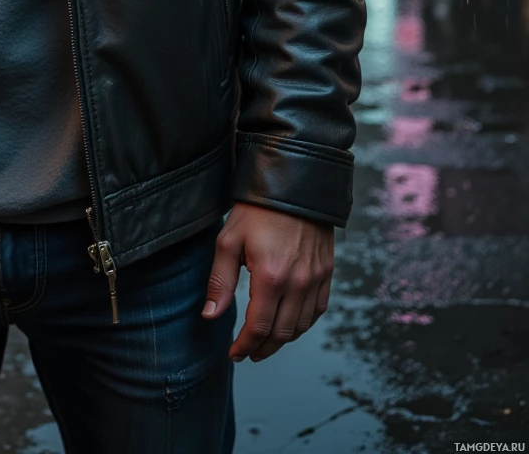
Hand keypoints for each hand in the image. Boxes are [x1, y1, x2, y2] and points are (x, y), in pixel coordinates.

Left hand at [202, 201, 333, 361]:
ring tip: (265, 342)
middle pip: (281, 333)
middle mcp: (297, 283)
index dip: (244, 346)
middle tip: (247, 352)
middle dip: (262, 348)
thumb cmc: (257, 210)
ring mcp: (316, 279)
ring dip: (282, 340)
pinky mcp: (327, 272)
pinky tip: (289, 323)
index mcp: (270, 277)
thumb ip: (220, 282)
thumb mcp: (229, 240)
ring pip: (301, 327)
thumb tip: (210, 316)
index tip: (234, 353)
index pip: (258, 328)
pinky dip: (303, 324)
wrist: (294, 183)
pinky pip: (317, 310)